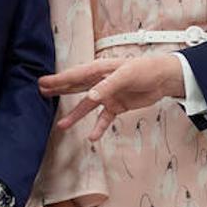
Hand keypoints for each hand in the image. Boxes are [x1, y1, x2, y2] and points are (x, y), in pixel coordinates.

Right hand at [40, 54, 184, 139]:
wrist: (165, 78)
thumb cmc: (146, 69)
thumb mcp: (126, 74)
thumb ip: (107, 86)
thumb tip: (90, 97)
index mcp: (100, 69)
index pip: (75, 75)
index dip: (59, 80)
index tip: (42, 83)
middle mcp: (101, 82)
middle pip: (76, 87)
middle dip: (60, 90)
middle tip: (41, 93)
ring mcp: (108, 94)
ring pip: (87, 106)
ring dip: (75, 115)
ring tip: (61, 125)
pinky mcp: (117, 106)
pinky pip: (104, 118)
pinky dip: (98, 128)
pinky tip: (92, 137)